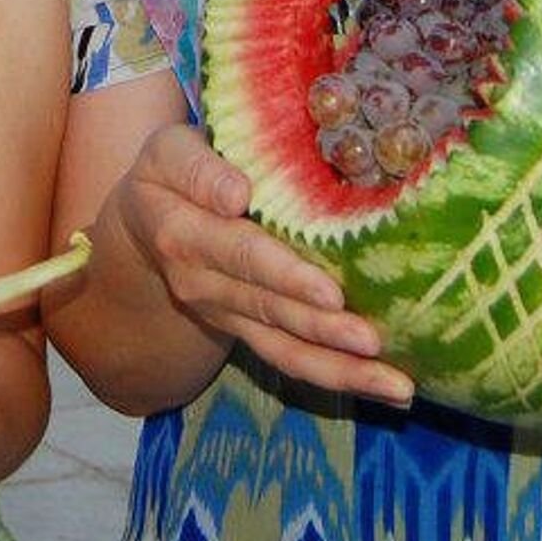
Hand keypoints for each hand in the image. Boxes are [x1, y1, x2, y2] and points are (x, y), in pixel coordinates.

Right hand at [115, 124, 412, 404]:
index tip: (330, 292)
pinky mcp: (244, 331)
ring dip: (340, 369)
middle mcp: (200, 284)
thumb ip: (199, 168)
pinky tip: (389, 390)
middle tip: (373, 341)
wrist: (145, 218)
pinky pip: (290, 360)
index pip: (240, 254)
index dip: (285, 276)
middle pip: (269, 308)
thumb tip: (239, 193)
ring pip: (284, 347)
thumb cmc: (170, 170)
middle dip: (323, 328)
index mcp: (183, 233)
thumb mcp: (169, 150)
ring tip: (396, 384)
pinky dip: (338, 377)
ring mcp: (224, 314)